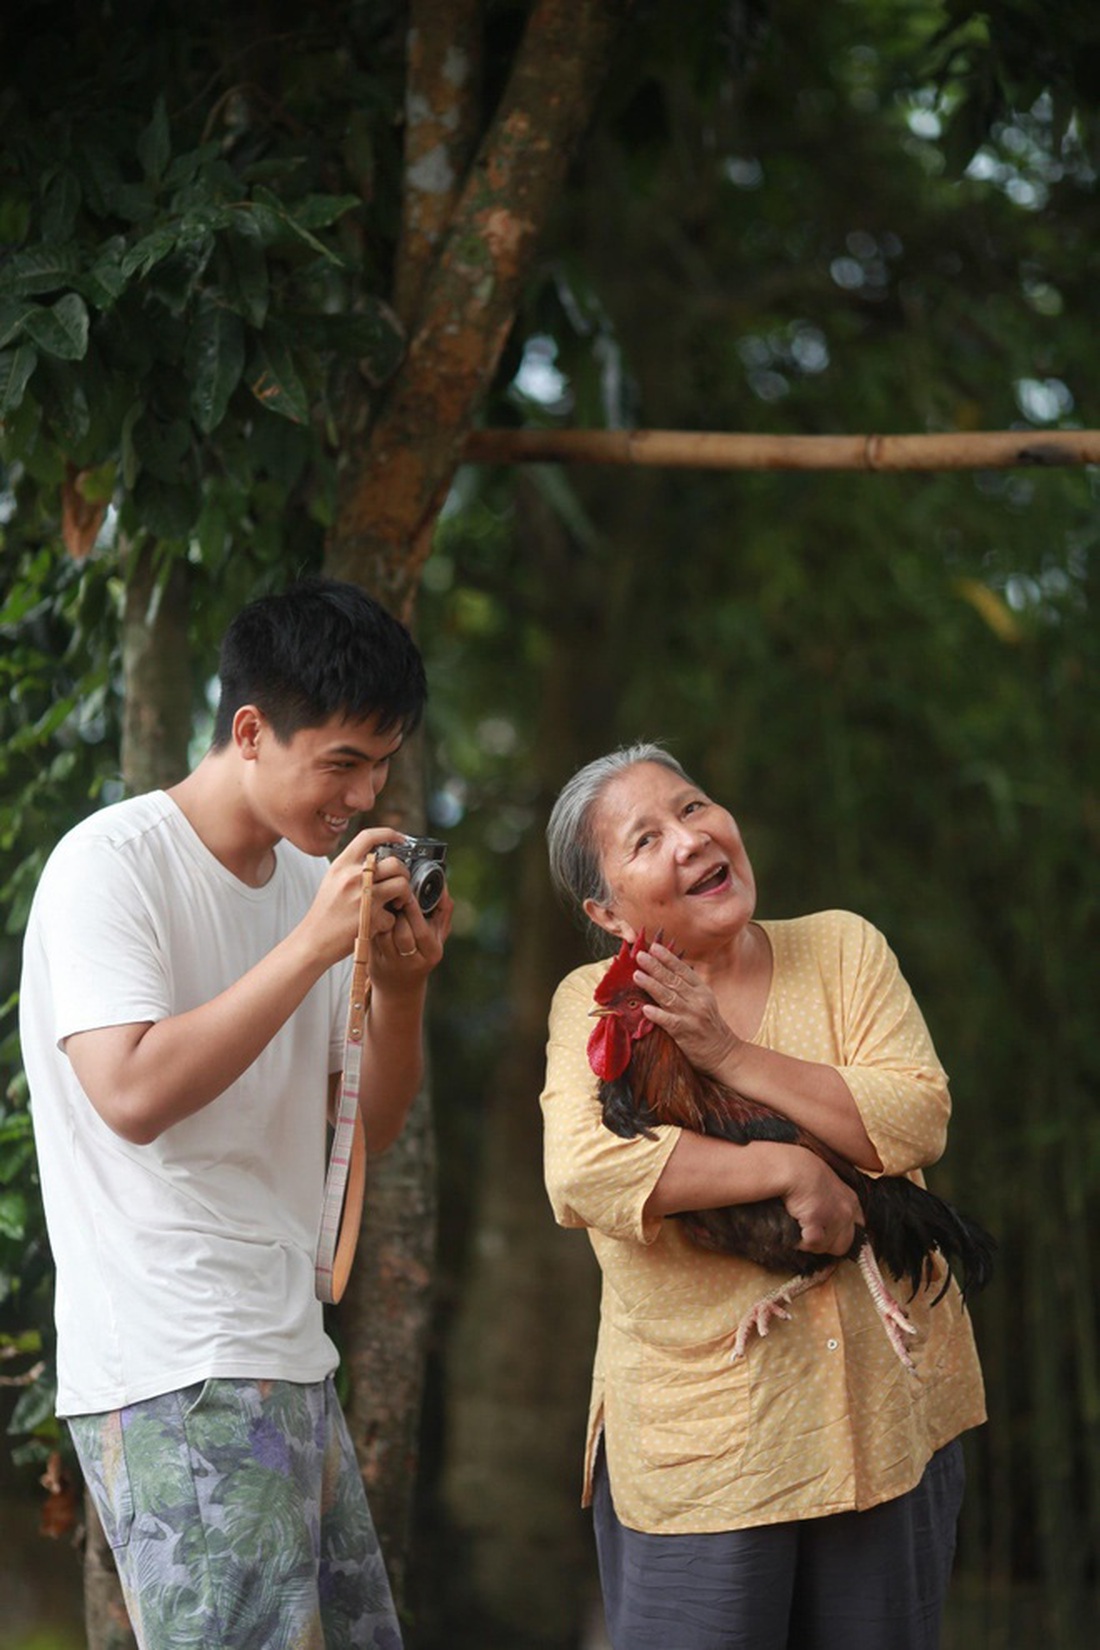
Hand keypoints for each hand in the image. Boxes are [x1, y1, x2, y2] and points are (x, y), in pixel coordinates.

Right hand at [302, 828, 406, 966]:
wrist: (314, 940)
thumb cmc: (325, 912)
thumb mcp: (333, 880)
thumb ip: (353, 868)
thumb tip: (379, 859)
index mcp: (342, 865)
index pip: (368, 837)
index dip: (389, 833)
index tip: (401, 839)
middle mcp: (353, 877)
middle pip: (395, 862)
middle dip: (404, 872)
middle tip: (401, 881)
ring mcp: (364, 897)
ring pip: (402, 885)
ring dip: (405, 895)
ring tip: (398, 902)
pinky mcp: (372, 918)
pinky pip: (394, 915)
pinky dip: (390, 921)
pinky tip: (379, 924)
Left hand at [371, 876, 453, 985]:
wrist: (399, 986)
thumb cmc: (421, 953)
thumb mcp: (437, 935)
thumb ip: (443, 911)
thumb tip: (443, 886)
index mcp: (431, 952)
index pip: (422, 931)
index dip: (413, 910)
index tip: (408, 894)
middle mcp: (412, 961)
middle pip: (403, 933)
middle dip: (398, 913)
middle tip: (394, 898)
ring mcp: (391, 963)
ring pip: (385, 935)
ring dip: (384, 918)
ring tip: (386, 907)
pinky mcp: (374, 962)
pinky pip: (373, 938)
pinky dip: (374, 924)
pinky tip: (376, 917)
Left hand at [632, 940, 740, 1074]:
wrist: (724, 1053)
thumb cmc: (709, 1026)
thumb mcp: (703, 1002)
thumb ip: (688, 988)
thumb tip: (666, 972)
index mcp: (701, 990)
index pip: (682, 970)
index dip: (668, 958)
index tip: (654, 947)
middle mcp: (698, 1000)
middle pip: (673, 980)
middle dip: (655, 966)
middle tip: (640, 955)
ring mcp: (692, 1015)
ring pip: (669, 997)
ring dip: (651, 985)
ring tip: (637, 975)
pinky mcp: (686, 1032)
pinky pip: (669, 1021)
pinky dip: (657, 1014)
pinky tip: (645, 1009)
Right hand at [779, 1148, 860, 1256]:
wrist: (793, 1167)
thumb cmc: (804, 1172)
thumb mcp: (828, 1184)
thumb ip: (834, 1201)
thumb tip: (827, 1218)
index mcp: (851, 1200)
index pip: (858, 1228)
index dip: (844, 1235)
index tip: (833, 1237)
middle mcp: (847, 1211)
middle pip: (843, 1245)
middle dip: (828, 1244)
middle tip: (812, 1236)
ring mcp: (834, 1218)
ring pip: (825, 1247)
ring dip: (811, 1243)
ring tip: (800, 1229)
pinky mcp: (817, 1222)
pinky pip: (811, 1244)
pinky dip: (800, 1241)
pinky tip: (794, 1229)